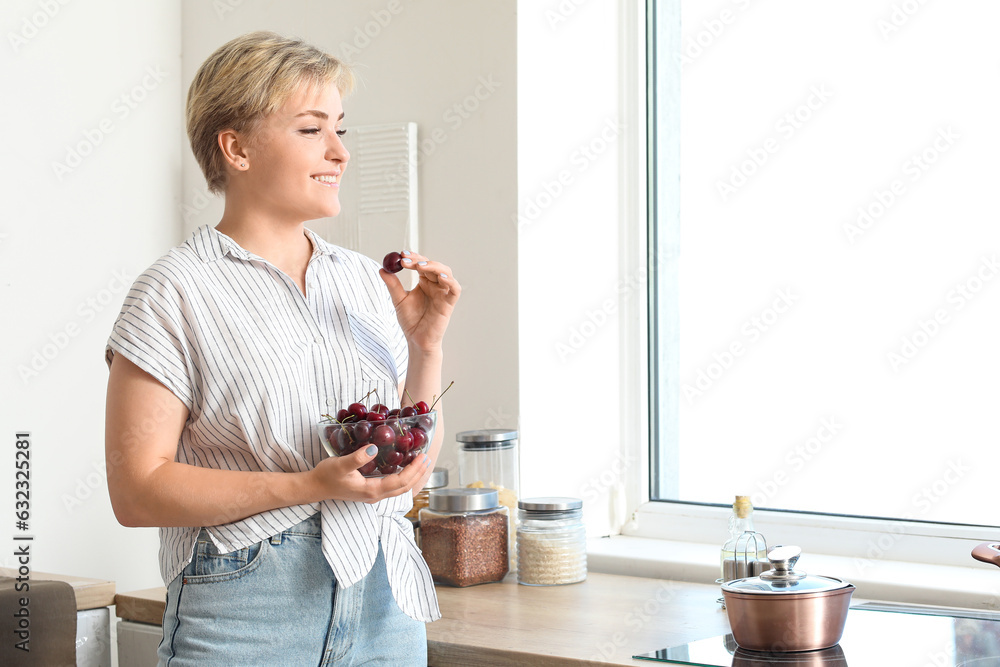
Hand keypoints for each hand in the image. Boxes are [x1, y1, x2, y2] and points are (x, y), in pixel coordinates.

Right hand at [310, 444, 430, 503]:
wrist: (315, 487)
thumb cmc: (326, 476)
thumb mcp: (340, 465)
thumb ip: (357, 458)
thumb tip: (374, 449)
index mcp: (372, 491)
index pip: (400, 482)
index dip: (414, 470)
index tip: (422, 457)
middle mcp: (375, 496)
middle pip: (404, 487)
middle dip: (418, 474)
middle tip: (427, 458)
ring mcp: (373, 495)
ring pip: (399, 488)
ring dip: (412, 476)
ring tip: (420, 463)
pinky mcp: (370, 491)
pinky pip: (392, 486)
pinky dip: (403, 477)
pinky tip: (404, 468)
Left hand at [379, 251, 460, 352]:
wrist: (416, 339)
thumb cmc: (410, 321)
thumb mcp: (398, 300)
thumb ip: (392, 285)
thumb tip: (382, 269)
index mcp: (424, 282)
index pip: (421, 264)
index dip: (413, 257)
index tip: (401, 254)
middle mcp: (435, 285)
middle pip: (432, 265)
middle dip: (419, 261)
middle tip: (406, 260)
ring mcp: (443, 293)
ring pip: (445, 272)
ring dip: (434, 266)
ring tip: (420, 266)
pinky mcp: (449, 303)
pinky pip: (455, 289)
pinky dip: (450, 281)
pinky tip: (440, 277)